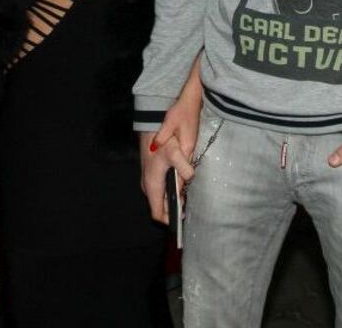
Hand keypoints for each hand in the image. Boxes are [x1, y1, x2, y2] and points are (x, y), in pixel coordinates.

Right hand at [140, 55, 202, 223]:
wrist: (153, 117)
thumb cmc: (165, 134)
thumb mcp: (177, 148)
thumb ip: (183, 167)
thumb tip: (188, 180)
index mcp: (152, 182)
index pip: (158, 214)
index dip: (172, 221)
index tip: (187, 223)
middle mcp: (147, 182)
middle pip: (161, 207)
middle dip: (176, 211)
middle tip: (193, 209)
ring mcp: (148, 176)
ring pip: (161, 197)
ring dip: (174, 200)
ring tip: (192, 198)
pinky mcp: (152, 170)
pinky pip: (161, 187)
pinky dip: (172, 190)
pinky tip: (185, 185)